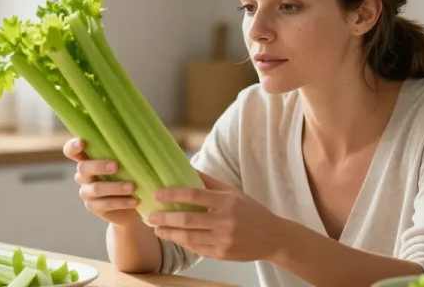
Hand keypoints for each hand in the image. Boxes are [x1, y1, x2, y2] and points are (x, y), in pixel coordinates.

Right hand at [63, 138, 140, 226]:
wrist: (131, 204)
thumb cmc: (129, 175)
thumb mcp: (126, 162)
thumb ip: (124, 152)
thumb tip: (138, 139)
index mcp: (88, 159)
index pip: (71, 151)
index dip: (72, 146)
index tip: (82, 143)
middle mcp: (83, 175)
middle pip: (83, 168)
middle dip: (99, 166)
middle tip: (116, 166)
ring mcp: (86, 191)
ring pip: (96, 188)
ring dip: (115, 187)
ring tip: (132, 187)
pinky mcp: (93, 206)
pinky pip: (104, 204)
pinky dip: (121, 202)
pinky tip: (134, 200)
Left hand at [146, 171, 283, 261]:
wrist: (273, 237)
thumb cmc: (251, 211)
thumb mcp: (233, 192)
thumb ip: (209, 182)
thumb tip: (186, 169)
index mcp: (227, 201)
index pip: (193, 195)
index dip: (173, 194)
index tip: (157, 194)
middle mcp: (225, 221)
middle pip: (187, 219)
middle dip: (164, 217)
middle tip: (150, 215)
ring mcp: (223, 240)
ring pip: (188, 237)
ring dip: (169, 233)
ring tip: (157, 229)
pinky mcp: (222, 254)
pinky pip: (196, 248)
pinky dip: (183, 243)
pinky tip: (173, 237)